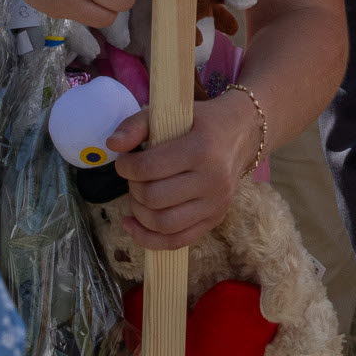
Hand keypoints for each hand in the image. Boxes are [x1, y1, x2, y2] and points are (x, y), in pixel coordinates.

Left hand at [109, 89, 258, 250]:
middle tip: (135, 177)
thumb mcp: (171, 113)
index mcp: (202, 149)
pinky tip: (133, 225)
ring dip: (139, 212)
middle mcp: (213, 180)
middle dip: (133, 188)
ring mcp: (217, 203)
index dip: (126, 166)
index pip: (149, 168)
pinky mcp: (216, 219)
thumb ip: (137, 125)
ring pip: (163, 223)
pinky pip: (176, 241)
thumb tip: (113, 145)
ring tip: (139, 197)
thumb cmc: (201, 122)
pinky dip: (148, 239)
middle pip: (153, 197)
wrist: (243, 132)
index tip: (125, 160)